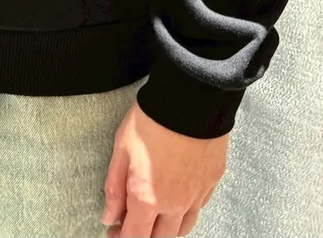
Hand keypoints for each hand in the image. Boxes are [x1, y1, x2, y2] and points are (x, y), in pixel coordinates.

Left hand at [101, 100, 229, 236]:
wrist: (190, 99)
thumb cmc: (152, 120)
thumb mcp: (122, 149)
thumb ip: (114, 187)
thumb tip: (109, 216)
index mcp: (148, 198)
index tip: (113, 230)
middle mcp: (175, 204)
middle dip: (144, 235)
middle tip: (130, 220)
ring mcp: (197, 195)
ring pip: (183, 229)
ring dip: (166, 229)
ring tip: (153, 213)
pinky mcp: (213, 182)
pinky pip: (199, 209)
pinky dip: (185, 212)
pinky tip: (176, 198)